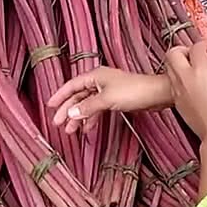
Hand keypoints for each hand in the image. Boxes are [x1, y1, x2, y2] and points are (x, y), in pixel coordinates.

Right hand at [48, 67, 171, 133]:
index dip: (60, 95)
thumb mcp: (107, 99)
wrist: (157, 94)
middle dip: (67, 110)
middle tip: (57, 123)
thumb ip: (88, 107)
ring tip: (70, 130)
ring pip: (87, 104)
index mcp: (94, 76)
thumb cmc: (133, 91)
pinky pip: (97, 109)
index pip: (71, 85)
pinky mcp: (114, 100)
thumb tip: (71, 113)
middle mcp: (98, 82)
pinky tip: (87, 128)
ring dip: (78, 117)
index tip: (50, 106)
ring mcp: (106, 91)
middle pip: (78, 96)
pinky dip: (91, 118)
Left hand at [165, 43, 206, 144]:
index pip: (196, 48)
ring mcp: (177, 88)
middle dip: (183, 49)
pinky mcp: (175, 99)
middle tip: (194, 54)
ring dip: (178, 62)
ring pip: (168, 66)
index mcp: (201, 70)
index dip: (204, 45)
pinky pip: (171, 81)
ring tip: (192, 68)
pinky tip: (189, 83)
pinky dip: (177, 77)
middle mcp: (185, 76)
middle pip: (173, 52)